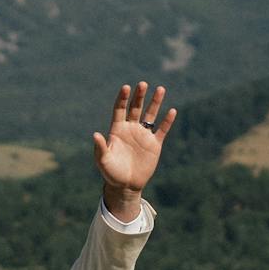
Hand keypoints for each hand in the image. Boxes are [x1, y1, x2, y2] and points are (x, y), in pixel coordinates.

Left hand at [92, 82, 176, 216]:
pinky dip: (167, 121)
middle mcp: (131, 129)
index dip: (122, 98)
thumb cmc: (111, 173)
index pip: (120, 109)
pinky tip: (172, 111)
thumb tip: (96, 134)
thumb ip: (100, 147)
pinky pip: (162, 130)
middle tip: (143, 84)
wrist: (126, 185)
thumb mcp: (103, 160)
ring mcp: (143, 135)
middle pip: (136, 108)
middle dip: (139, 96)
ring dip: (155, 102)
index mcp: (117, 129)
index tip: (126, 87)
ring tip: (160, 89)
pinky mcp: (154, 144)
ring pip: (151, 115)